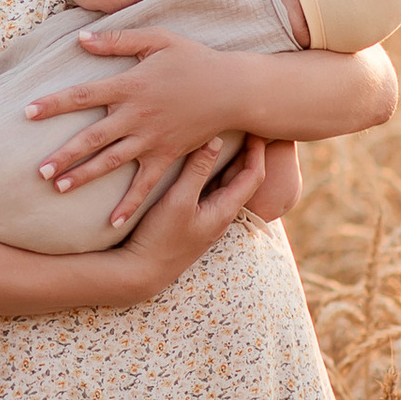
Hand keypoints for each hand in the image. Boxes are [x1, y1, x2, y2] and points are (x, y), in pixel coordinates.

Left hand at [26, 30, 239, 203]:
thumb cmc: (194, 60)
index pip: (83, 96)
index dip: (54, 104)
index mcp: (130, 86)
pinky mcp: (167, 156)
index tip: (27, 113)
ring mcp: (151, 140)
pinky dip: (129, 203)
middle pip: (92, 138)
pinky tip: (111, 221)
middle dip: (63, 154)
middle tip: (37, 170)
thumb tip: (80, 39)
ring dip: (84, 176)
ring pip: (111, 162)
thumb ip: (118, 40)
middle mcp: (136, 116)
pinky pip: (145, 184)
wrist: (232, 89)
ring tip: (58, 187)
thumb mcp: (158, 39)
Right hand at [108, 129, 266, 292]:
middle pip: (244, 179)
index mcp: (225, 210)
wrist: (142, 272)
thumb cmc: (161, 237)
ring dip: (230, 161)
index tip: (255, 128)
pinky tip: (202, 162)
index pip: (254, 175)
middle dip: (248, 153)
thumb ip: (197, 170)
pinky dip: (213, 172)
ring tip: (227, 137)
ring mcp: (208, 219)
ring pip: (227, 185)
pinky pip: (211, 191)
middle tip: (246, 127)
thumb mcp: (179, 200)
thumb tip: (216, 139)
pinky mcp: (193, 222)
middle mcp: (222, 215)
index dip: (258, 150)